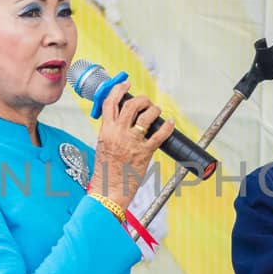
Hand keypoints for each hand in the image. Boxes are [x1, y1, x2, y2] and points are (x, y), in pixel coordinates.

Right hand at [91, 81, 174, 209]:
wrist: (109, 189)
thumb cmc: (105, 170)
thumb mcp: (102, 145)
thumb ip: (110, 131)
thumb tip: (120, 119)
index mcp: (106, 130)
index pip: (111, 103)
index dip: (119, 89)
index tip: (126, 83)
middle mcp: (119, 133)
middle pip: (132, 105)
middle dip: (142, 99)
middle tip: (147, 102)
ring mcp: (132, 142)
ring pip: (146, 116)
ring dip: (154, 110)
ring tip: (156, 112)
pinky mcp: (144, 152)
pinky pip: (159, 135)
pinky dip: (167, 127)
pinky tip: (170, 123)